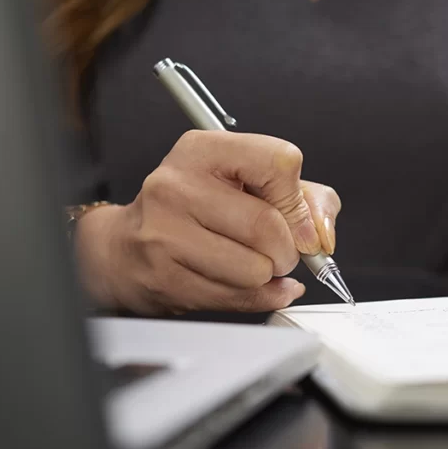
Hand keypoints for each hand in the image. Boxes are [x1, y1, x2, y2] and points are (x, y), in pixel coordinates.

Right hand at [74, 130, 341, 314]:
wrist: (124, 247)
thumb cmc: (196, 210)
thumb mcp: (249, 183)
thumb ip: (305, 198)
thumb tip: (322, 234)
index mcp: (204, 150)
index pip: (280, 163)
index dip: (299, 201)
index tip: (299, 221)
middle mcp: (177, 185)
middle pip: (268, 226)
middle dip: (287, 250)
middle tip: (278, 251)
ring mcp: (165, 232)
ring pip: (255, 269)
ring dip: (267, 276)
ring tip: (250, 263)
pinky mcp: (164, 277)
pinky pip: (236, 298)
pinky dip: (256, 297)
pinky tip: (243, 284)